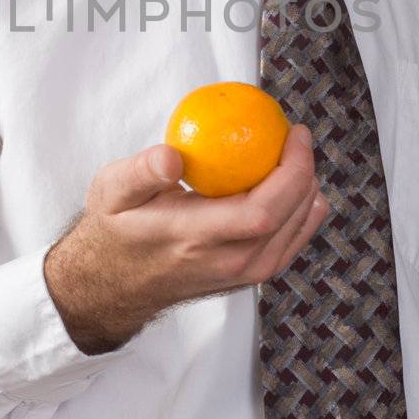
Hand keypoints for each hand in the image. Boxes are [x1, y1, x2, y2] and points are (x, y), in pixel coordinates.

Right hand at [43, 124, 328, 352]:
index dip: (292, 171)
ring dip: (306, 193)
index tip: (294, 134)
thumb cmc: (115, 229)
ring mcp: (239, 276)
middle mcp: (225, 263)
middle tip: (298, 136)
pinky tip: (301, 191)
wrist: (113, 284)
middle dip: (305, 173)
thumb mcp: (112, 192)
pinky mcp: (245, 279)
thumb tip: (171, 155)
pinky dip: (301, 217)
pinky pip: (287, 247)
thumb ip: (140, 172)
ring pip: (294, 235)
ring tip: (298, 157)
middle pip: (288, 220)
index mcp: (195, 237)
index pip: (263, 211)